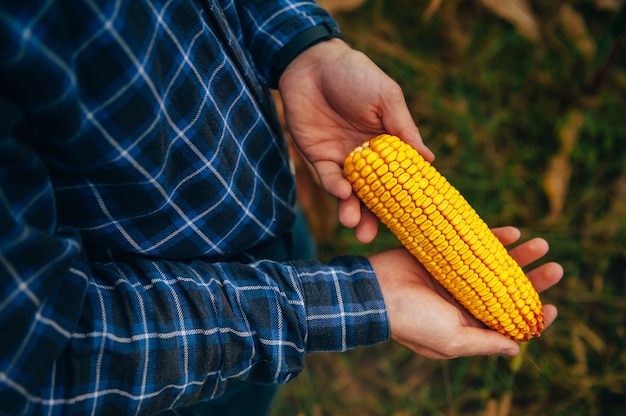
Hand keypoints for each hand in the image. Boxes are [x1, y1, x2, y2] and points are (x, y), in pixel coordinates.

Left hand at [278, 39, 433, 243]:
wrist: (312, 64)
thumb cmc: (356, 75)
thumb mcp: (386, 98)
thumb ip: (404, 130)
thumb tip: (430, 160)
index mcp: (389, 144)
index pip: (400, 178)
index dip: (405, 199)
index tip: (415, 221)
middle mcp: (367, 158)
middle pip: (374, 194)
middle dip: (374, 217)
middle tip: (373, 236)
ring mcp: (343, 159)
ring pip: (350, 194)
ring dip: (352, 211)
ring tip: (355, 226)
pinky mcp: (319, 158)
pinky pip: (329, 178)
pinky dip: (336, 187)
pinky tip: (343, 193)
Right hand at [367, 227, 562, 358]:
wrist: (373, 291)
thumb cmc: (412, 321)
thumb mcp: (452, 340)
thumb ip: (484, 343)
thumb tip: (517, 348)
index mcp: (469, 324)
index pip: (509, 322)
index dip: (533, 316)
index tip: (551, 308)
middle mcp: (466, 300)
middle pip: (508, 289)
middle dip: (534, 280)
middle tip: (556, 269)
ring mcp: (457, 275)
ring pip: (496, 264)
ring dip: (519, 255)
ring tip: (542, 244)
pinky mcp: (446, 253)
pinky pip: (474, 243)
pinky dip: (494, 238)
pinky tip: (513, 232)